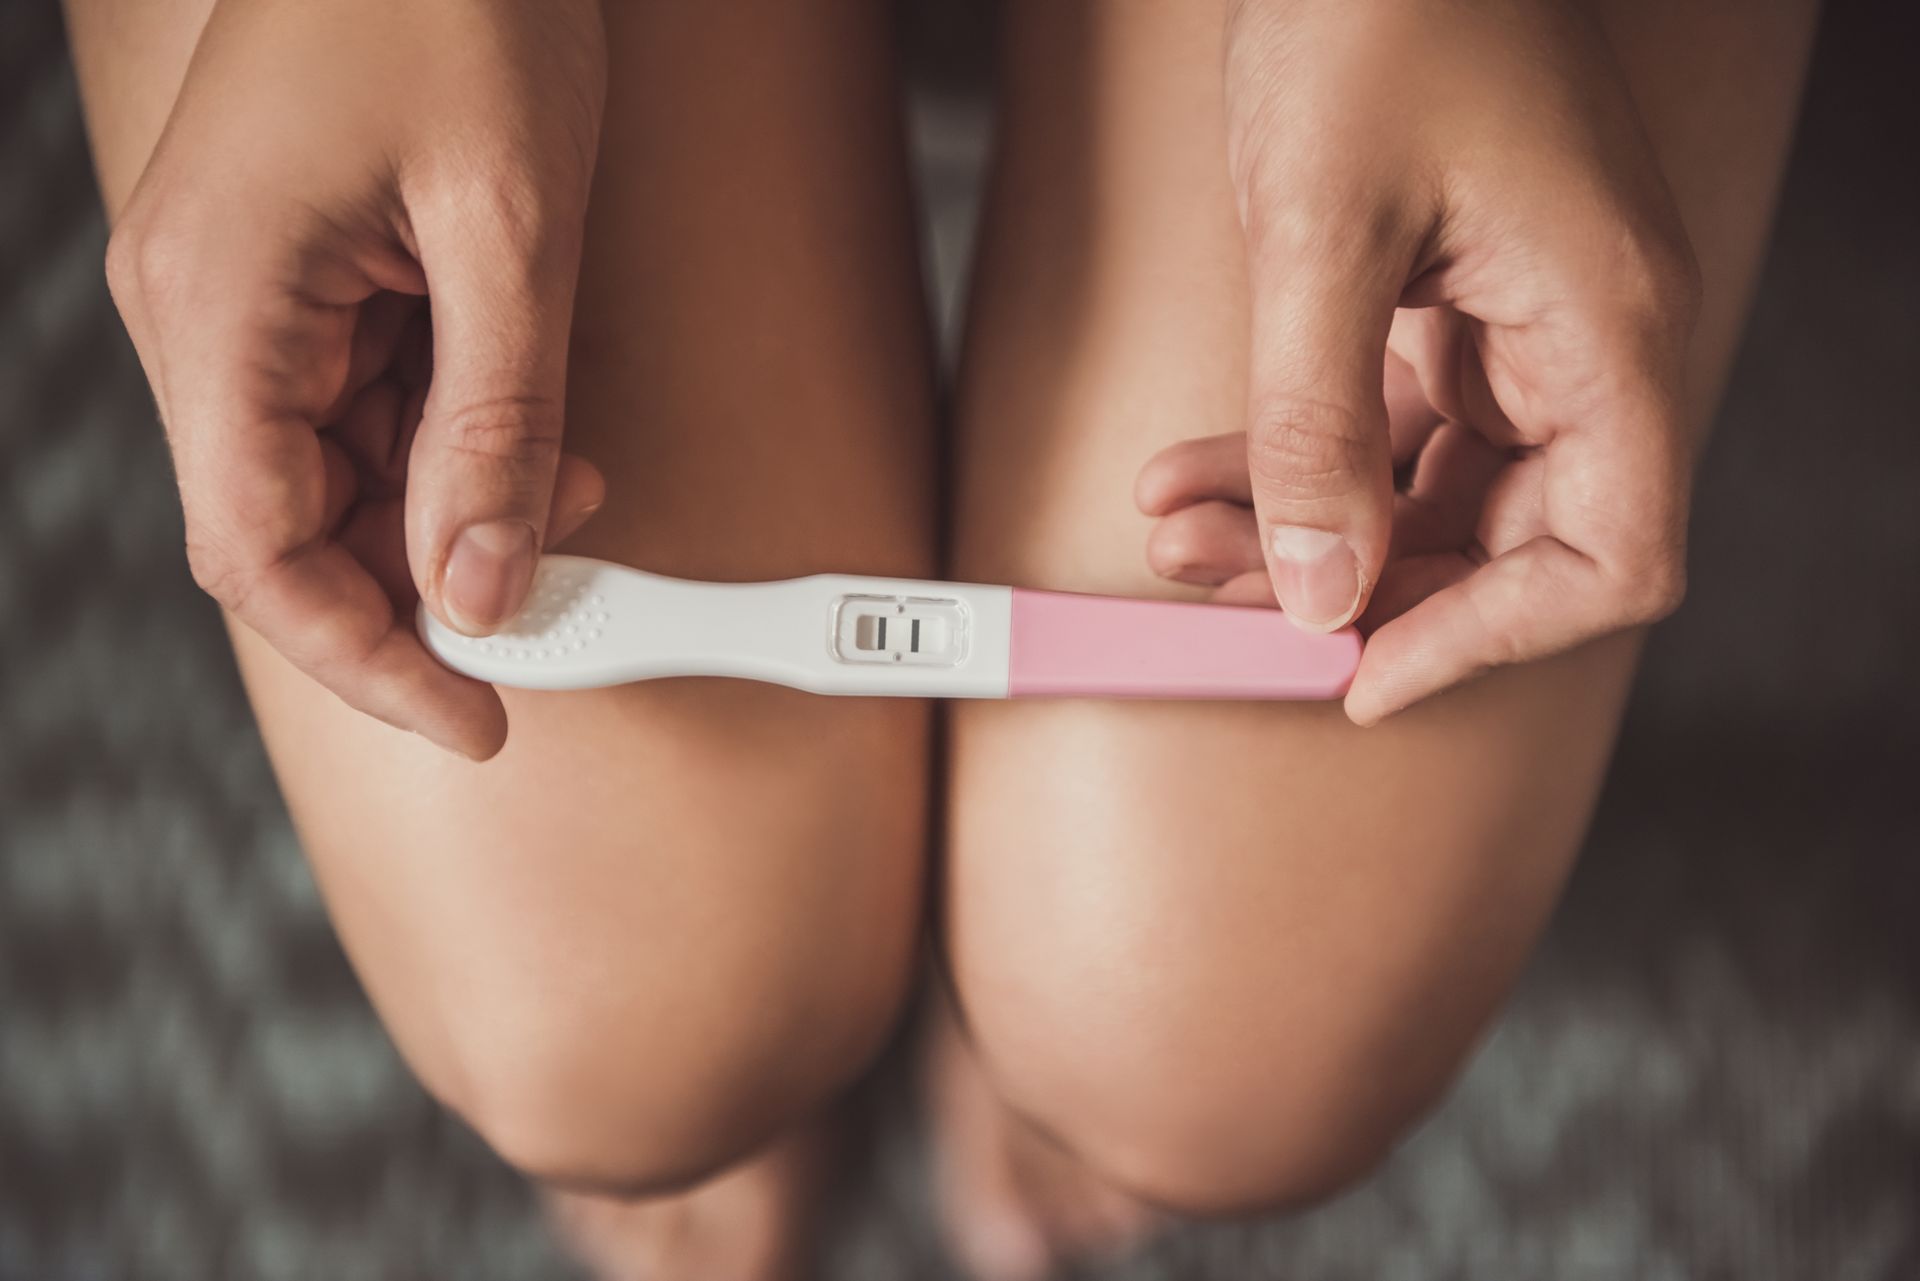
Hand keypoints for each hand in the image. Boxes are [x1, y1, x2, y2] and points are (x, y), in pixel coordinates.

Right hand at [106, 0, 608, 757]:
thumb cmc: (460, 0)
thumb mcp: (512, 228)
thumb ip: (496, 424)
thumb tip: (483, 582)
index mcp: (217, 300)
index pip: (259, 551)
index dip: (367, 659)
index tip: (475, 718)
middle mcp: (204, 305)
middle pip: (294, 522)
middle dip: (425, 584)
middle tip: (552, 616)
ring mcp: (246, 288)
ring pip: (337, 469)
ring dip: (455, 508)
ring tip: (573, 497)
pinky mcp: (301, 269)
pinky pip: (363, 400)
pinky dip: (453, 438)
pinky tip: (538, 435)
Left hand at [1140, 0, 1700, 723]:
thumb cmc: (1376, 17)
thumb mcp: (1320, 233)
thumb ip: (1319, 426)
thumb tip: (1318, 591)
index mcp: (1606, 324)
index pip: (1611, 554)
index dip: (1495, 637)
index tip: (1364, 671)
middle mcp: (1584, 336)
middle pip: (1503, 537)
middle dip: (1350, 577)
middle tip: (1215, 597)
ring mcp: (1522, 322)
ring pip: (1423, 485)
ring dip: (1296, 521)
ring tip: (1173, 532)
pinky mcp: (1457, 304)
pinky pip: (1384, 422)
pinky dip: (1292, 454)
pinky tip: (1192, 473)